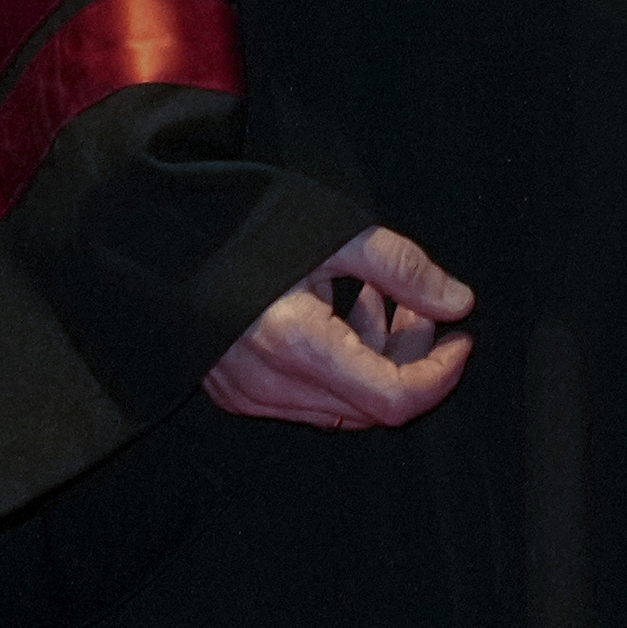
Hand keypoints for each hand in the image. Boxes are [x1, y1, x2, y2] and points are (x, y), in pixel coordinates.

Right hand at [205, 225, 477, 431]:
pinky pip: (307, 399)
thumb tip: (458, 302)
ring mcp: (246, 394)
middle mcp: (268, 384)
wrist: (165, 226)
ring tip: (375, 300)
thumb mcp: (337, 231)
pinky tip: (338, 315)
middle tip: (418, 306)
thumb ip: (402, 269)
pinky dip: (339, 368)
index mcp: (296, 343)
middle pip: (371, 407)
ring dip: (375, 364)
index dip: (440, 375)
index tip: (461, 337)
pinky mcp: (233, 392)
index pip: (393, 399)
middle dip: (410, 362)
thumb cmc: (247, 219)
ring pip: (342, 407)